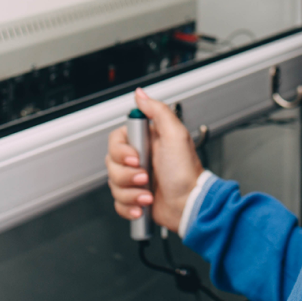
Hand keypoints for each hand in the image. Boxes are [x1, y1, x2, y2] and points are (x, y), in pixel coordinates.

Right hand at [106, 88, 203, 231]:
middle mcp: (138, 158)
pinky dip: (129, 206)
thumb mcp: (176, 135)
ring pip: (113, 184)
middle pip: (112, 163)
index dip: (122, 151)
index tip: (135, 157)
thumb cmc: (186, 172)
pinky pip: (118, 202)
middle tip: (146, 176)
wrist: (189, 205)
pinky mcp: (134, 197)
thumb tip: (140, 94)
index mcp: (145, 141)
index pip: (116, 140)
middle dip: (127, 175)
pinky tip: (143, 204)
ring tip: (149, 192)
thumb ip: (158, 111)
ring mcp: (135, 179)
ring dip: (131, 192)